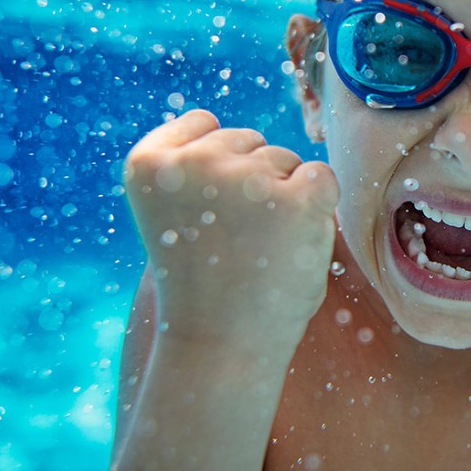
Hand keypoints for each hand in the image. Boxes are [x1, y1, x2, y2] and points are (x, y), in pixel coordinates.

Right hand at [124, 109, 338, 349]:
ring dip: (283, 198)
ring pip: (286, 159)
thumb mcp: (176, 212)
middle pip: (250, 141)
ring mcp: (245, 178)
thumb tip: (238, 134)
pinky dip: (318, 207)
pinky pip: (322, 177)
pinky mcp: (296, 200)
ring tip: (258, 250)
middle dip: (253, 181)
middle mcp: (193, 162)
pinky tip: (292, 243)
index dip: (217, 166)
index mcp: (148, 163)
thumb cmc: (203, 283)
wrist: (220, 347)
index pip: (202, 122)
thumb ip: (195, 169)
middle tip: (234, 241)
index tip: (205, 215)